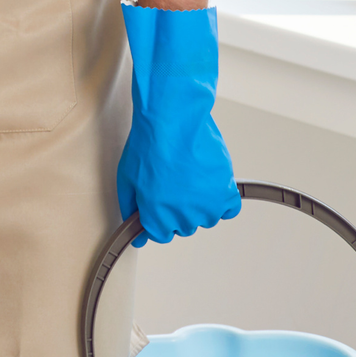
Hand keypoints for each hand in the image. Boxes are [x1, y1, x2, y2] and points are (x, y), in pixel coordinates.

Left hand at [117, 3, 240, 246]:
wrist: (173, 122)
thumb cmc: (148, 145)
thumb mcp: (126, 178)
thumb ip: (130, 207)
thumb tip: (132, 227)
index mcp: (157, 215)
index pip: (160, 234)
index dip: (156, 220)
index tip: (156, 210)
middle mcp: (184, 216)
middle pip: (183, 226)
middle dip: (175, 211)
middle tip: (171, 186)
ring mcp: (207, 206)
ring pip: (206, 218)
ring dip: (199, 205)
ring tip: (188, 180)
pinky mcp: (226, 191)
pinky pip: (229, 209)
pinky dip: (222, 201)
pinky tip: (210, 187)